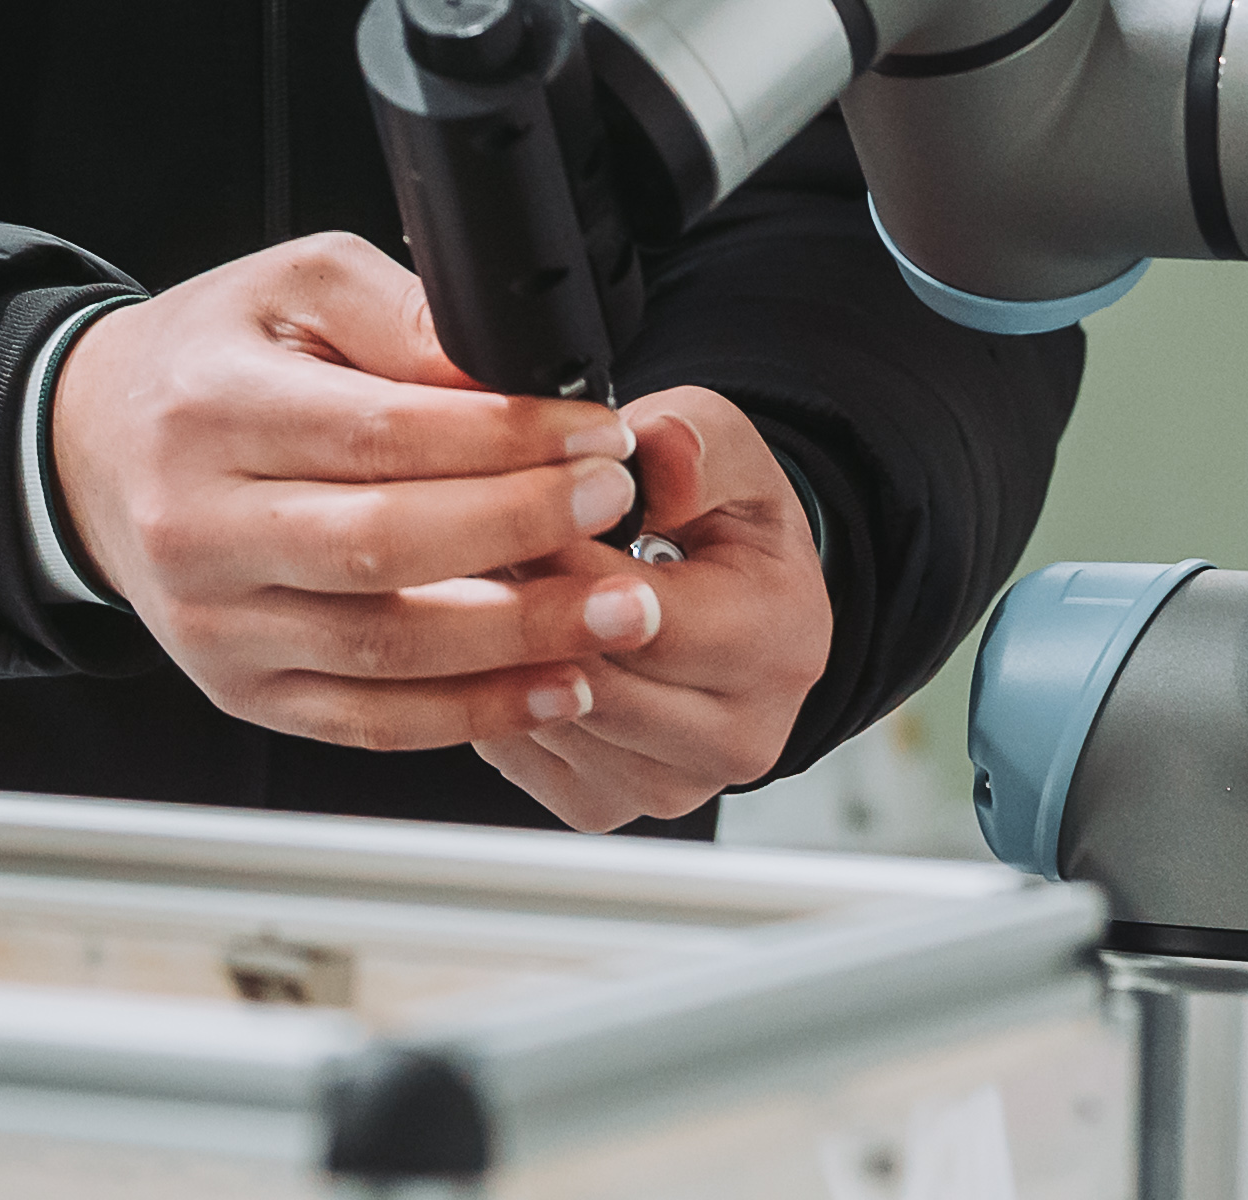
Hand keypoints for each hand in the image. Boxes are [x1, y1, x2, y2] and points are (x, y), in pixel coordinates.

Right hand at [44, 235, 647, 752]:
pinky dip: (474, 714)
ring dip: (521, 637)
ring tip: (621, 611)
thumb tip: (511, 375)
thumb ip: (402, 315)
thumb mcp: (292, 287)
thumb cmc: (206, 363)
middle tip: (615, 508)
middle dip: (523, 531)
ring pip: (386, 647)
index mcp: (211, 409)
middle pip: (384, 546)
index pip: (379, 432)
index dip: (504, 440)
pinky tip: (555, 685)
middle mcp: (198, 525)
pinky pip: (370, 719)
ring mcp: (214, 623)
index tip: (593, 435)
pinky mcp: (240, 688)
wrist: (92, 449)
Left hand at [466, 388, 830, 828]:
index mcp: (780, 643)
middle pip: (592, 680)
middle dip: (521, 602)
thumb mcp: (724, 447)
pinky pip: (518, 754)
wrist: (729, 593)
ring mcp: (673, 784)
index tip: (502, 504)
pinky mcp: (606, 806)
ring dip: (495, 648)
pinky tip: (491, 635)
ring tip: (476, 577)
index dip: (563, 558)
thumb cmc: (722, 516)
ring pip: (545, 719)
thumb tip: (659, 454)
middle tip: (467, 536)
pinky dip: (491, 694)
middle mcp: (740, 736)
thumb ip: (692, 441)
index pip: (646, 618)